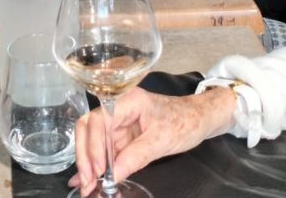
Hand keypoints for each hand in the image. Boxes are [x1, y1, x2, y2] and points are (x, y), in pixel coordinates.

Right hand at [70, 87, 235, 195]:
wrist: (199, 119)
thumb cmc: (185, 121)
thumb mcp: (162, 140)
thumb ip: (136, 156)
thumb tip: (114, 175)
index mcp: (128, 102)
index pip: (100, 119)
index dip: (94, 144)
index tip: (98, 169)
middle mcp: (118, 110)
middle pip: (89, 128)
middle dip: (86, 155)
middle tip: (87, 180)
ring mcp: (119, 124)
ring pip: (93, 141)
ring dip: (88, 163)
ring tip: (87, 185)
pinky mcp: (122, 137)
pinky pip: (104, 151)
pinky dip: (97, 165)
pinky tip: (90, 179)